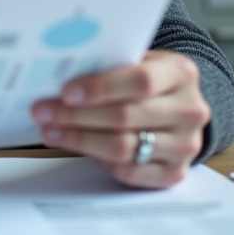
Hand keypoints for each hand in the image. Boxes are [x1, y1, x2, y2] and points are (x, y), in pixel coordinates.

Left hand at [31, 50, 209, 188]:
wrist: (181, 107)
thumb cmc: (149, 80)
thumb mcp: (140, 61)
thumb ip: (110, 65)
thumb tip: (59, 74)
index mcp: (182, 73)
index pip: (140, 81)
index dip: (100, 87)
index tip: (66, 92)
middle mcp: (190, 110)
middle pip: (126, 117)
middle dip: (77, 115)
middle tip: (43, 112)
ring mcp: (185, 145)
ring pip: (123, 147)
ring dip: (80, 140)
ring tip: (50, 131)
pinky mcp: (174, 173)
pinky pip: (129, 172)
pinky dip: (101, 161)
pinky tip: (79, 148)